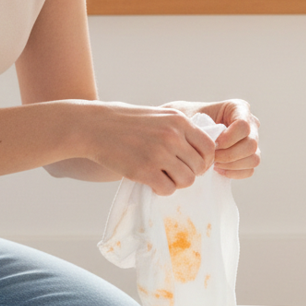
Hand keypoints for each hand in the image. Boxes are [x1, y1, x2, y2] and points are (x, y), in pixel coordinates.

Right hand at [84, 101, 217, 193]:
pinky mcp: (144, 170)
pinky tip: (152, 182)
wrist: (95, 126)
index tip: (193, 164)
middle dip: (190, 173)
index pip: (209, 148)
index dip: (205, 160)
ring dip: (177, 182)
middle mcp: (173, 136)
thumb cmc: (128, 122)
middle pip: (199, 167)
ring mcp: (159, 154)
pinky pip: (167, 189)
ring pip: (186, 180)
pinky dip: (162, 189)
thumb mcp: (160, 116)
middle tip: (175, 171)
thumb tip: (202, 151)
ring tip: (163, 176)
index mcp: (180, 121)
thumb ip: (181, 130)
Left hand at [187, 99, 260, 179]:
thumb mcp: (190, 117)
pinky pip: (250, 170)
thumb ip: (201, 126)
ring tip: (214, 164)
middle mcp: (250, 123)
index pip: (243, 126)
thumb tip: (211, 143)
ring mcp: (252, 140)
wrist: (184, 129)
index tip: (212, 144)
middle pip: (251, 144)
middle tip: (211, 157)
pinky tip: (218, 169)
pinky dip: (234, 173)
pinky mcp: (249, 156)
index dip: (228, 139)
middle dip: (229, 155)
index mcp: (238, 108)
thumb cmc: (187, 119)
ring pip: (254, 158)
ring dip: (232, 165)